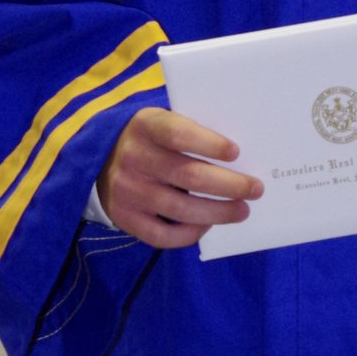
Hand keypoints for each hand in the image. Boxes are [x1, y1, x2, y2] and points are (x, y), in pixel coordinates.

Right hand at [97, 108, 262, 249]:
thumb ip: (191, 129)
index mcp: (145, 125)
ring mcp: (127, 191)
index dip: (209, 144)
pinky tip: (208, 225)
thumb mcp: (162, 120)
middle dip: (229, 185)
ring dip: (218, 212)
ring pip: (180, 209)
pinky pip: (162, 235)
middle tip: (255, 189)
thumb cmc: (150, 138)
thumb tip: (240, 154)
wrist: (101, 158)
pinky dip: (190, 233)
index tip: (236, 153)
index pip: (178, 134)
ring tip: (242, 210)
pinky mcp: (124, 217)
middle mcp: (133, 158)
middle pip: (188, 176)